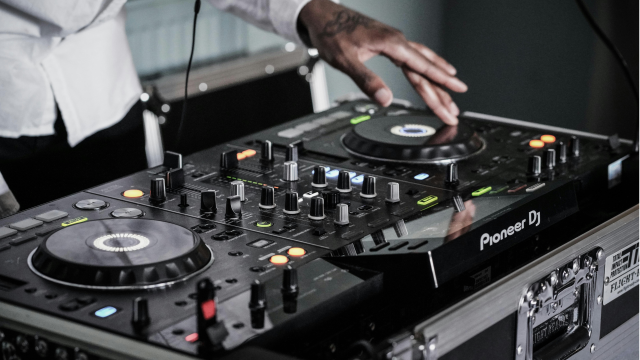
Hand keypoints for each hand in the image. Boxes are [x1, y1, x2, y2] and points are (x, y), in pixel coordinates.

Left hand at [299, 0, 466, 124]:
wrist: (321, 15)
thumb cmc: (331, 33)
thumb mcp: (346, 60)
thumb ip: (367, 80)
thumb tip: (385, 99)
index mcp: (391, 44)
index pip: (422, 68)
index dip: (440, 83)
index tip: (457, 92)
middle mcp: (397, 40)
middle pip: (426, 68)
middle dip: (442, 90)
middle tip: (454, 109)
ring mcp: (394, 41)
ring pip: (422, 61)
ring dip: (437, 77)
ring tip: (452, 91)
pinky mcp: (389, 42)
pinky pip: (414, 55)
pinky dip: (426, 65)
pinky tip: (432, 69)